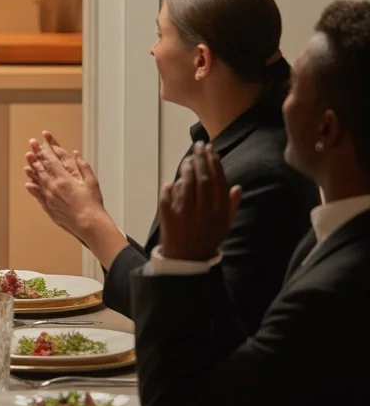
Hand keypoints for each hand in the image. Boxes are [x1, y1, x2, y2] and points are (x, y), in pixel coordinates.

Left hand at [23, 131, 108, 239]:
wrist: (88, 224)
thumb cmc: (92, 204)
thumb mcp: (91, 181)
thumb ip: (83, 166)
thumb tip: (76, 154)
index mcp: (64, 179)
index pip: (52, 161)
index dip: (46, 150)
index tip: (41, 142)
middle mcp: (54, 187)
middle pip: (42, 168)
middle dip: (36, 155)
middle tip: (31, 146)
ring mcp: (49, 198)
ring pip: (38, 180)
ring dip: (32, 170)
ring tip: (27, 162)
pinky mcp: (49, 208)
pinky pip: (38, 196)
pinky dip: (33, 189)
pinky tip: (28, 184)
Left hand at [157, 142, 240, 261]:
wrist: (187, 260)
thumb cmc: (208, 238)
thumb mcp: (225, 225)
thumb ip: (231, 206)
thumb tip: (237, 187)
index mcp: (220, 212)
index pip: (218, 181)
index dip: (214, 162)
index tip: (211, 149)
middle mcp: (204, 212)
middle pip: (203, 178)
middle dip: (201, 158)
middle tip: (198, 145)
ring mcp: (185, 213)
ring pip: (186, 183)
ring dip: (186, 168)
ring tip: (188, 159)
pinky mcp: (168, 216)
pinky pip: (169, 193)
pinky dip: (172, 184)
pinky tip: (175, 179)